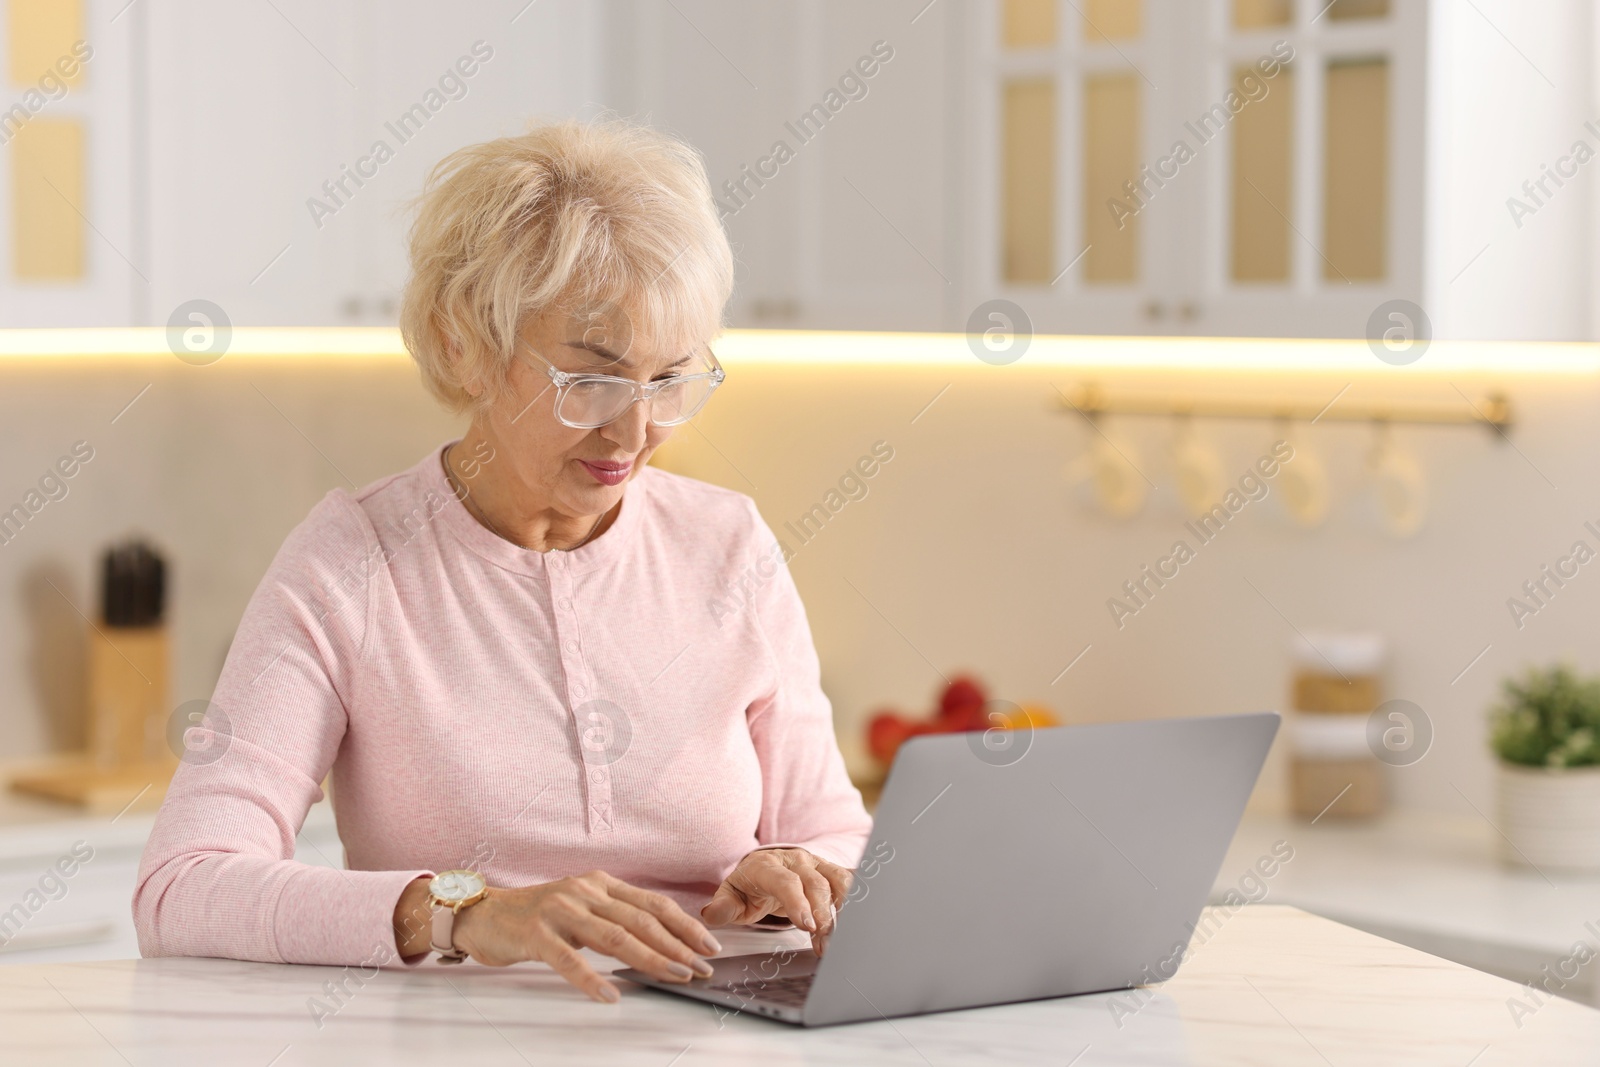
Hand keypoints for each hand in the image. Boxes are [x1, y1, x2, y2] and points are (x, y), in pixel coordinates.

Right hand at [394, 871, 721, 1002]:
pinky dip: (592, 980)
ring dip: (650, 959)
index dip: (684, 925)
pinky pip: (569, 960)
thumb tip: (662, 939)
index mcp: (601, 884)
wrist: (482, 914)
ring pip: (614, 937)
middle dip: (677, 945)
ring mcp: (560, 911)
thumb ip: (615, 917)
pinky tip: (610, 995)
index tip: (709, 944)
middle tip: (700, 966)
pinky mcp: (536, 934)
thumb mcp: (582, 907)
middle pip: (641, 920)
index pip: (652, 904)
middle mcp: (584, 891)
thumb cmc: (537, 916)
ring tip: (674, 976)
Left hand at [700, 848, 851, 955]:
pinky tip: (853, 922)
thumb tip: (712, 915)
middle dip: (822, 913)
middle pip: (815, 883)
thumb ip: (722, 907)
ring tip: (835, 938)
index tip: (807, 926)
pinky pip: (848, 881)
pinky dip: (854, 900)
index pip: (785, 882)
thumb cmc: (747, 887)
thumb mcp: (730, 897)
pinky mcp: (830, 870)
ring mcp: (815, 863)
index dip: (798, 902)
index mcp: (767, 866)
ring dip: (842, 909)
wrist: (763, 869)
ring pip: (837, 880)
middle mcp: (794, 860)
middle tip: (824, 942)